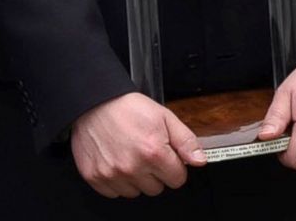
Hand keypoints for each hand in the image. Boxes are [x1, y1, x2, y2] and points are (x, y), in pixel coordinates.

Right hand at [71, 92, 205, 198]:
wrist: (95, 101)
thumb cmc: (128, 107)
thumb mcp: (164, 116)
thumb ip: (186, 140)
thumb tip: (200, 160)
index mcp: (154, 152)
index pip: (177, 179)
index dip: (173, 165)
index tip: (165, 154)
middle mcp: (133, 167)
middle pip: (157, 188)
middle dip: (155, 172)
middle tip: (145, 151)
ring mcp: (113, 175)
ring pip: (136, 192)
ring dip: (136, 178)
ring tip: (130, 154)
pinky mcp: (96, 178)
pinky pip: (115, 193)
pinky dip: (117, 180)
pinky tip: (116, 160)